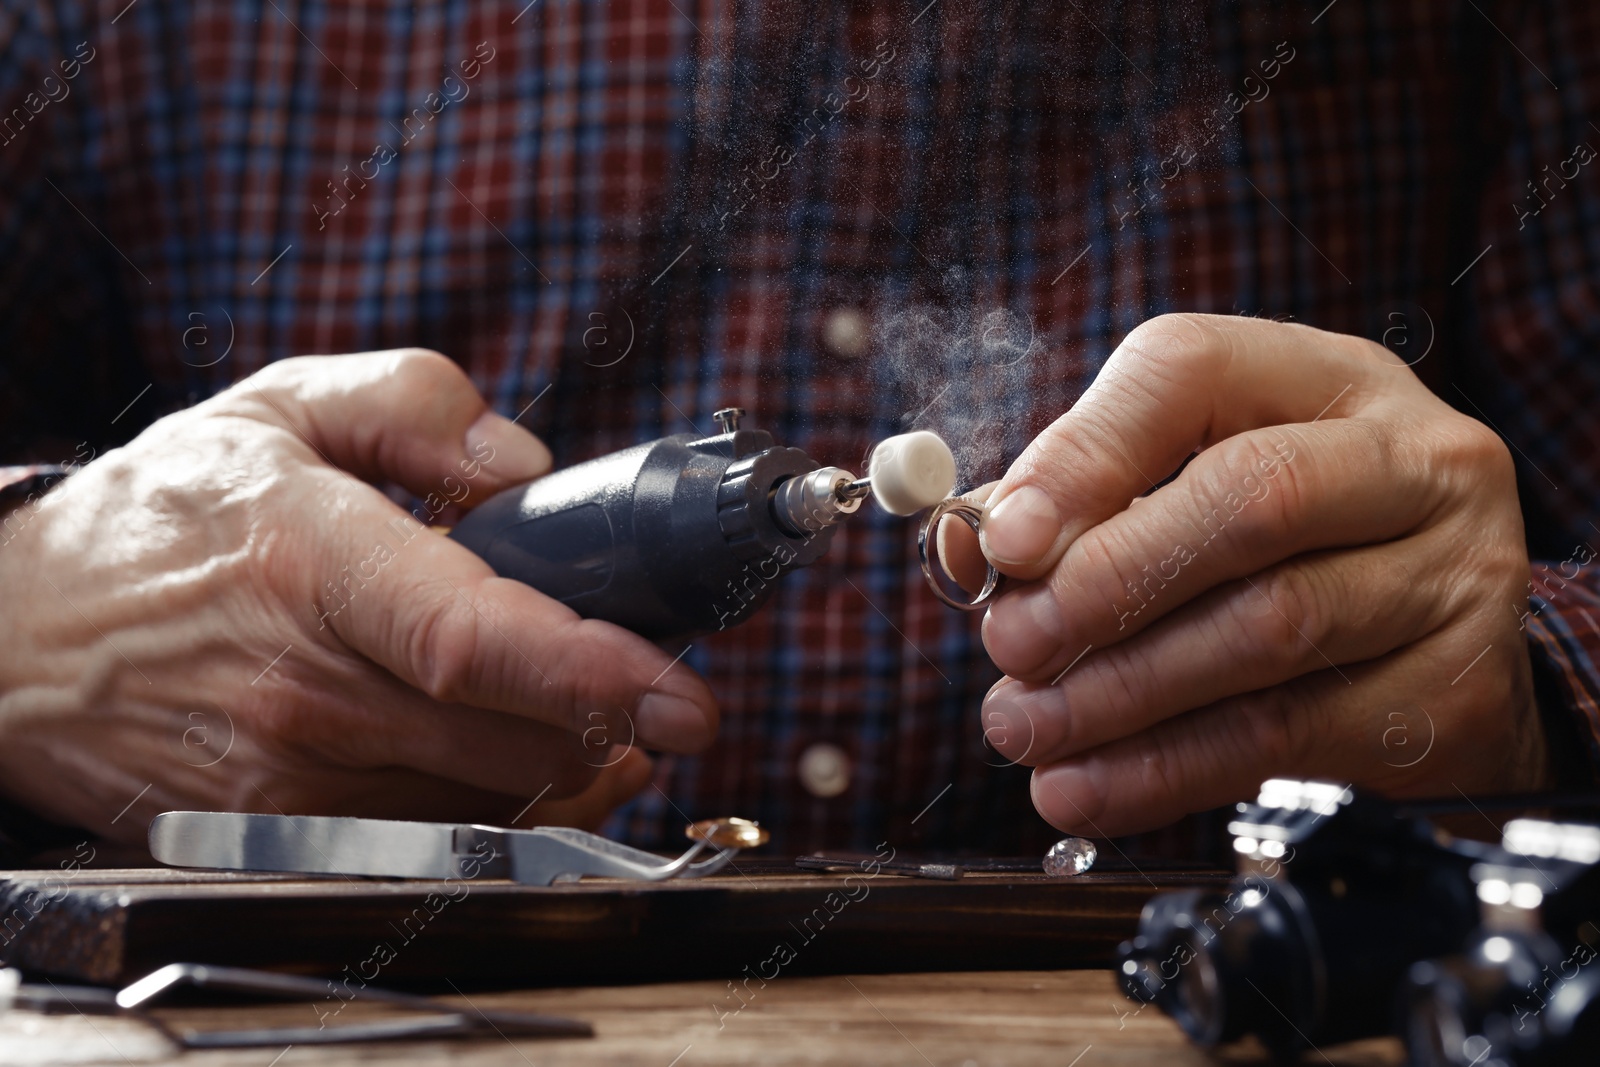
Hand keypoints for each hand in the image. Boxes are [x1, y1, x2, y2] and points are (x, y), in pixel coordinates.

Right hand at [0, 350, 715, 840]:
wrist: (19, 634)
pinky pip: (439, 831)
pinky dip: (504, 794)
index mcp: (314, 563)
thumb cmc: (164, 516)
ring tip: (576, 691)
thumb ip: (417, 405)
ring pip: (492, 797)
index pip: (472, 639)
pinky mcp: (281, 828)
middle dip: (612, 711)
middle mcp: (306, 688)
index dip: (590, 672)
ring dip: (569, 753)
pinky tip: (513, 742)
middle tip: (651, 666)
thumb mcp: (281, 406)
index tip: (684, 694)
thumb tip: (526, 467)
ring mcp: (291, 775)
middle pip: (513, 738)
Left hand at [969, 314, 1547, 836]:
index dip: (1085, 457)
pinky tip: (1091, 788)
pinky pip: (1294, 732)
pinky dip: (1170, 768)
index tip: (1003, 543)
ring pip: (1272, 626)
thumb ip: (1085, 508)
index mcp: (1320, 376)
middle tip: (1011, 644)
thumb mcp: (1194, 490)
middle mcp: (1410, 455)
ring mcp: (1453, 569)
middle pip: (1251, 498)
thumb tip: (977, 550)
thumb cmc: (1291, 549)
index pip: (1191, 372)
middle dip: (1107, 581)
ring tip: (1027, 728)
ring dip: (1122, 691)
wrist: (1442, 650)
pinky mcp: (1458, 686)